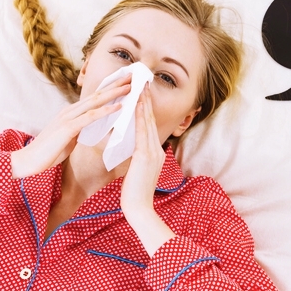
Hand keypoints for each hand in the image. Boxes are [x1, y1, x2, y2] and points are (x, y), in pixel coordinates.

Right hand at [10, 74, 131, 178]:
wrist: (29, 161)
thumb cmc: (49, 152)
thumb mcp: (70, 138)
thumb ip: (81, 130)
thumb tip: (93, 128)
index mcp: (71, 113)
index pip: (95, 98)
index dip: (111, 89)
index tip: (126, 83)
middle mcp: (70, 111)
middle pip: (98, 94)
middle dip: (116, 85)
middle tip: (134, 76)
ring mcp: (68, 117)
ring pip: (96, 102)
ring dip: (115, 93)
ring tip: (131, 87)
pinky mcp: (68, 128)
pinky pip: (90, 117)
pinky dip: (106, 111)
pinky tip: (119, 107)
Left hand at [120, 84, 165, 215]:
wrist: (139, 209)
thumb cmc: (134, 195)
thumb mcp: (138, 173)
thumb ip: (138, 160)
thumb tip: (133, 152)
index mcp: (155, 154)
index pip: (149, 127)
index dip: (145, 109)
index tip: (141, 93)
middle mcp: (157, 150)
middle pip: (151, 120)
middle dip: (146, 100)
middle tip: (142, 81)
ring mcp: (153, 152)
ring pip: (147, 122)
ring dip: (143, 102)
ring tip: (139, 86)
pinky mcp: (146, 156)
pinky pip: (142, 131)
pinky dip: (139, 116)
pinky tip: (136, 104)